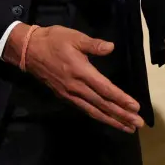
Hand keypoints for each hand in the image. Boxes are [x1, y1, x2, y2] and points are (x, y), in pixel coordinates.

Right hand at [17, 24, 144, 132]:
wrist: (27, 50)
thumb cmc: (52, 40)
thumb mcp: (74, 37)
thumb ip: (93, 44)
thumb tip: (111, 47)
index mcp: (81, 72)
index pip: (105, 89)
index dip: (121, 99)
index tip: (136, 108)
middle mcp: (76, 87)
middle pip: (102, 104)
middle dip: (121, 115)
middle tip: (137, 124)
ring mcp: (69, 94)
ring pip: (93, 110)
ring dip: (111, 120)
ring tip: (126, 128)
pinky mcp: (64, 96)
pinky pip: (84, 109)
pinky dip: (97, 116)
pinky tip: (105, 119)